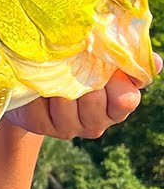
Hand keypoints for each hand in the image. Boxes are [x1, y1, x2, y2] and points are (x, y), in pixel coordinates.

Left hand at [4, 56, 160, 138]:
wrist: (36, 86)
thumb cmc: (79, 69)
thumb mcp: (105, 64)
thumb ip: (129, 63)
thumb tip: (156, 62)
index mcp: (117, 107)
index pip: (125, 100)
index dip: (115, 81)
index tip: (104, 62)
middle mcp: (96, 123)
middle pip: (94, 100)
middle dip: (83, 78)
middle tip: (73, 61)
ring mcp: (68, 128)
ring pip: (67, 104)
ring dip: (60, 84)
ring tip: (56, 71)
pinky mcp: (43, 127)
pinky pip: (42, 108)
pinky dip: (40, 91)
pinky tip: (39, 84)